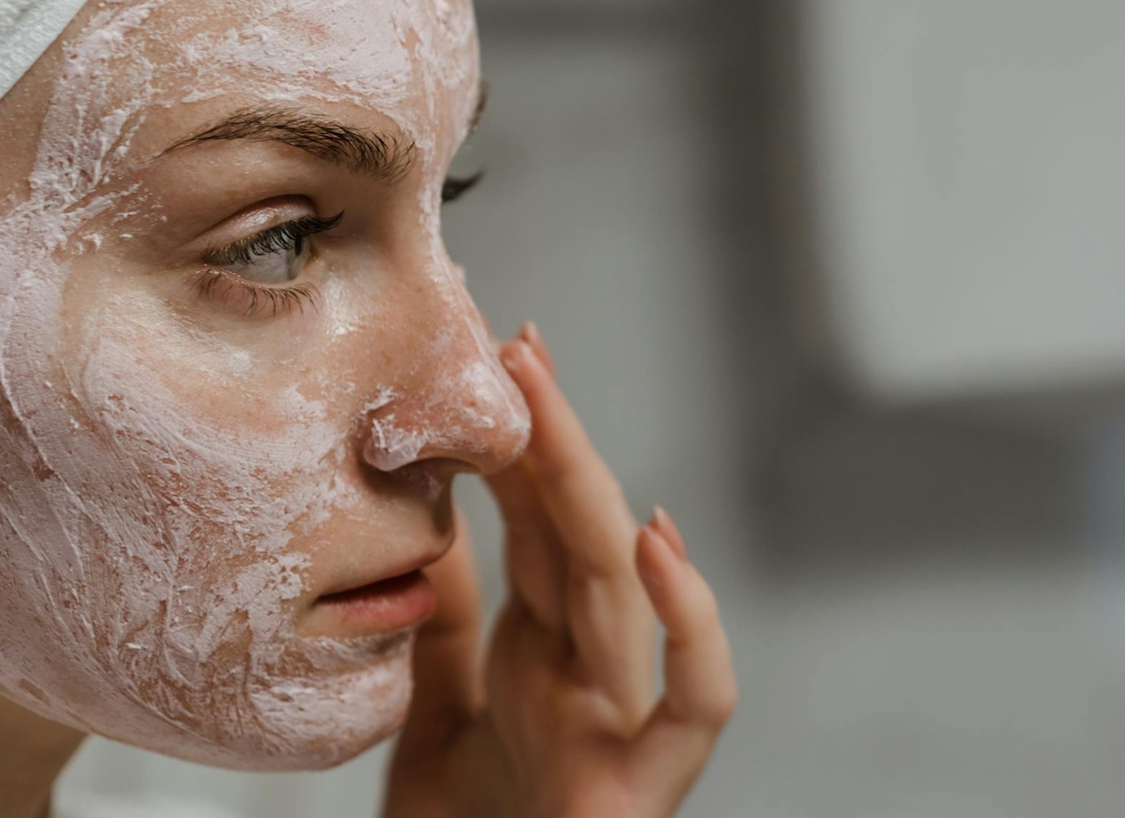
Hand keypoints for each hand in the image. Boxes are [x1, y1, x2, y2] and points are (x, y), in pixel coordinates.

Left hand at [383, 322, 736, 817]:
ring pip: (622, 592)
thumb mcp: (432, 706)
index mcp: (539, 648)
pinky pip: (695, 706)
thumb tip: (429, 518)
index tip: (498, 361)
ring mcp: (619, 722)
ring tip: (546, 406)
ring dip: (590, 492)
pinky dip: (691, 626)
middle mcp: (587, 671)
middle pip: (576, 537)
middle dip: (553, 441)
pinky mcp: (641, 787)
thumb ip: (444, 621)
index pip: (537, 524)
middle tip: (519, 351)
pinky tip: (654, 545)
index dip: (523, 444)